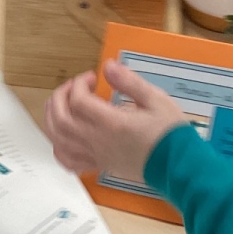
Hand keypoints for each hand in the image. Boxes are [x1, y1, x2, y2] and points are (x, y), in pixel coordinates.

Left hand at [44, 59, 187, 183]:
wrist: (180, 167)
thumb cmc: (171, 136)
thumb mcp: (156, 100)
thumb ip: (129, 82)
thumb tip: (109, 66)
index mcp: (112, 124)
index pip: (78, 100)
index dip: (79, 84)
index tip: (91, 78)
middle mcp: (98, 141)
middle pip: (60, 119)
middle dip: (60, 97)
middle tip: (73, 87)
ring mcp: (96, 155)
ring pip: (58, 139)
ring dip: (52, 118)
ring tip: (61, 104)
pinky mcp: (99, 164)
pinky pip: (68, 161)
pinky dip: (58, 147)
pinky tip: (63, 136)